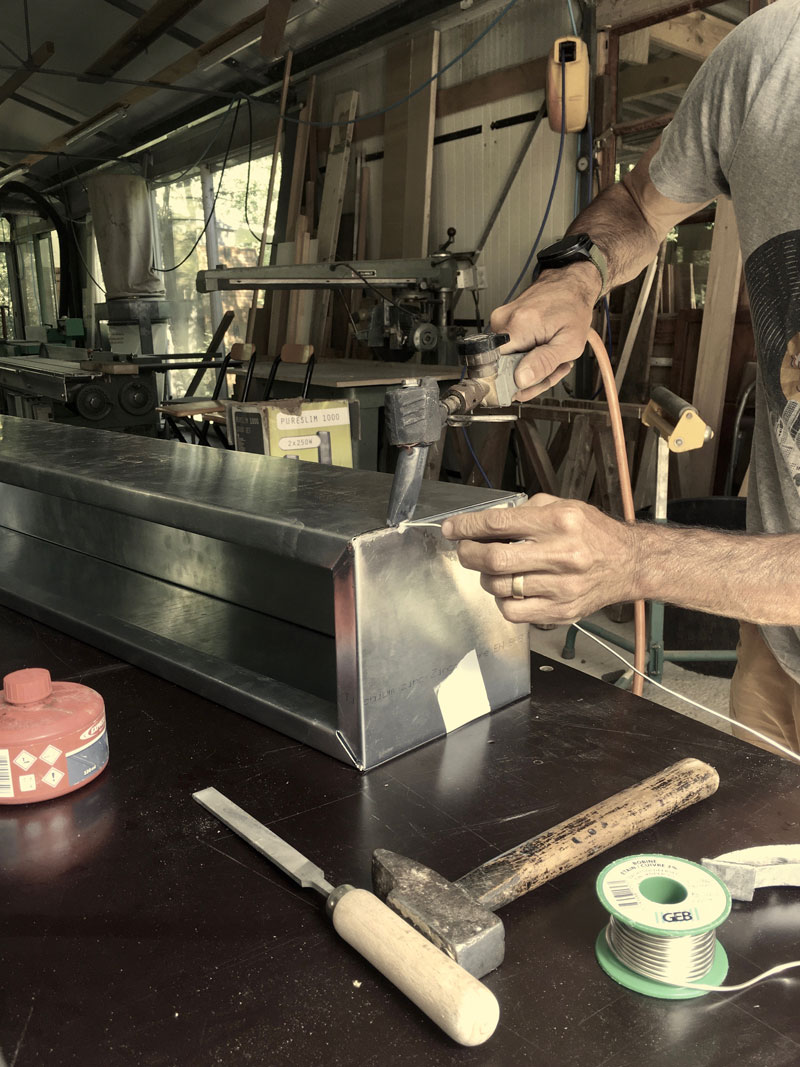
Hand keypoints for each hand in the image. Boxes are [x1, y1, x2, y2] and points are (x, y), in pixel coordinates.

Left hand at [440, 496, 636, 624]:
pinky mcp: (561, 611)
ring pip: (500, 587)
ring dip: (485, 577)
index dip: (467, 526)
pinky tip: (509, 589)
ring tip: (492, 568)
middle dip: (469, 553)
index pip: (499, 523)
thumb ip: (526, 512)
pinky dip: (501, 600)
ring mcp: (561, 587)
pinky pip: (513, 612)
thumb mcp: (563, 506)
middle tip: (465, 549)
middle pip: (495, 559)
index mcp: (560, 522)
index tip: (451, 528)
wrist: (629, 564)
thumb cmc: (593, 533)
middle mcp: (561, 555)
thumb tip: (485, 523)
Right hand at [490, 263, 600, 401]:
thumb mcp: (569, 343)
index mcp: (517, 327)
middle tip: (553, 367)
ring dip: (531, 368)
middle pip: (503, 370)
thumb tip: (520, 381)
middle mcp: (501, 322)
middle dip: (530, 377)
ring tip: (551, 355)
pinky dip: (527, 357)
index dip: (515, 383)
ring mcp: (498, 321)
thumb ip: (544, 364)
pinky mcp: (500, 323)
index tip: (534, 382)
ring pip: (507, 363)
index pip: (497, 370)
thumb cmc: (573, 307)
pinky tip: (542, 349)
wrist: (570, 283)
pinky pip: (508, 352)